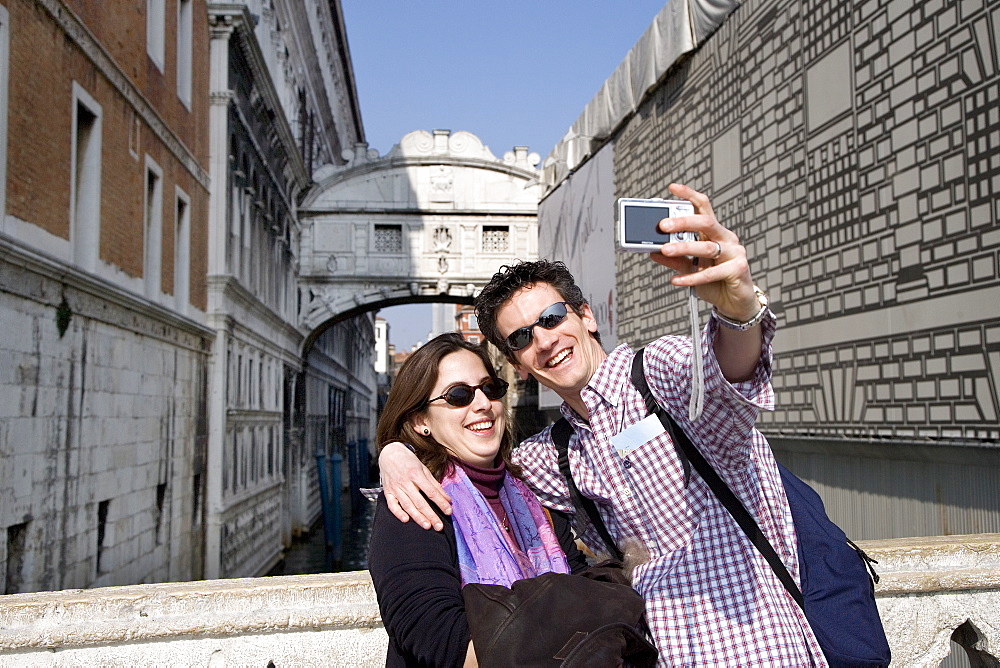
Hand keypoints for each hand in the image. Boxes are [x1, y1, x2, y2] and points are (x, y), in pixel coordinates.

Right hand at [378, 442, 451, 530]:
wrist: (389, 453)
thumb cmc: (409, 461)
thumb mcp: (424, 469)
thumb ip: (435, 485)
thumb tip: (447, 499)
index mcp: (416, 474)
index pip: (431, 492)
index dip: (440, 503)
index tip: (449, 511)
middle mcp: (405, 482)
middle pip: (420, 502)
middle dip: (430, 515)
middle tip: (439, 526)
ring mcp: (395, 488)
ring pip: (407, 505)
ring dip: (417, 517)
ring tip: (427, 526)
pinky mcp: (387, 492)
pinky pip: (392, 505)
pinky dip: (398, 513)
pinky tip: (406, 520)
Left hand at [650, 183, 759, 321]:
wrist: (735, 303)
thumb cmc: (716, 282)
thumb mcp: (690, 269)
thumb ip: (674, 259)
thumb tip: (653, 251)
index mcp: (714, 232)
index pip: (703, 207)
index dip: (689, 195)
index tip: (672, 188)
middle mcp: (726, 238)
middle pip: (705, 222)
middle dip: (683, 221)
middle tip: (662, 225)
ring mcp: (734, 253)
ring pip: (707, 246)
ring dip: (683, 248)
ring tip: (664, 250)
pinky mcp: (738, 269)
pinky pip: (711, 272)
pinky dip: (692, 276)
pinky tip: (676, 279)